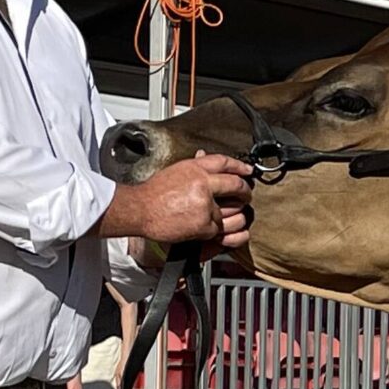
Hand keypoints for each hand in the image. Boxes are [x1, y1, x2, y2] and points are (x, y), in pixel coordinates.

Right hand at [100, 151, 251, 247]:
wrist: (139, 210)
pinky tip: (212, 229)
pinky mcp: (204, 225)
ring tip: (232, 216)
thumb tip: (204, 156)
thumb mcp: (175, 172)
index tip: (248, 172)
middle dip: (245, 193)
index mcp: (195, 168)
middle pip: (237, 186)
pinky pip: (221, 230)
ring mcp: (205, 205)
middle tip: (245, 196)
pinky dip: (217, 232)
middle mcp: (203, 184)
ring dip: (237, 216)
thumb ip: (194, 167)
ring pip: (235, 212)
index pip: (225, 163)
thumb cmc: (152, 193)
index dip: (241, 167)